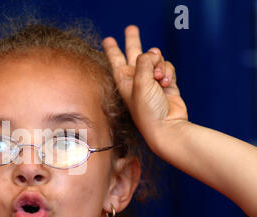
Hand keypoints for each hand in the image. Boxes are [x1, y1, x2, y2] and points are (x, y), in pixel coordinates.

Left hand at [102, 26, 187, 150]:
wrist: (166, 127)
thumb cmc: (147, 111)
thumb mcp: (139, 82)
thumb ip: (144, 62)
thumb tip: (154, 53)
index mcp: (123, 81)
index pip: (116, 60)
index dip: (112, 49)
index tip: (108, 39)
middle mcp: (136, 80)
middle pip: (134, 54)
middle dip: (133, 41)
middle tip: (131, 28)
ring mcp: (151, 82)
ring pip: (156, 60)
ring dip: (160, 65)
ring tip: (158, 80)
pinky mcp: (166, 84)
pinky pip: (167, 68)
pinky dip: (168, 72)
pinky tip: (166, 83)